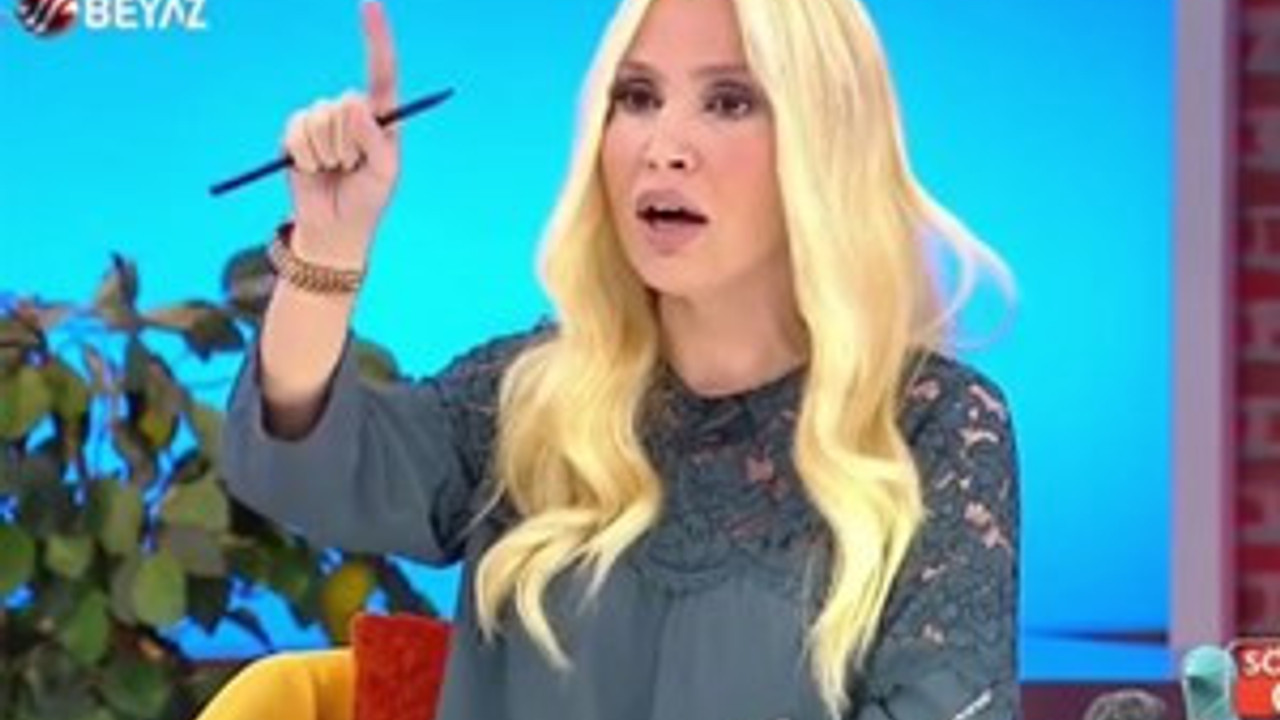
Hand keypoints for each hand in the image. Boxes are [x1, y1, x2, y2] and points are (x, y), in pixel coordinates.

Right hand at [281, 0, 400, 267]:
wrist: (333, 229)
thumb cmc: (367, 202)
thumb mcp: (385, 174)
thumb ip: (376, 140)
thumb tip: (355, 103)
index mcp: (382, 116)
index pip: (381, 70)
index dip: (376, 37)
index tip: (369, 4)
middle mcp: (352, 112)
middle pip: (345, 105)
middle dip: (348, 143)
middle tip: (352, 168)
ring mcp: (322, 121)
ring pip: (320, 119)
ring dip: (327, 153)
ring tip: (334, 171)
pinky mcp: (296, 134)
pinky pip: (297, 131)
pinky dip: (306, 155)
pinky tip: (313, 169)